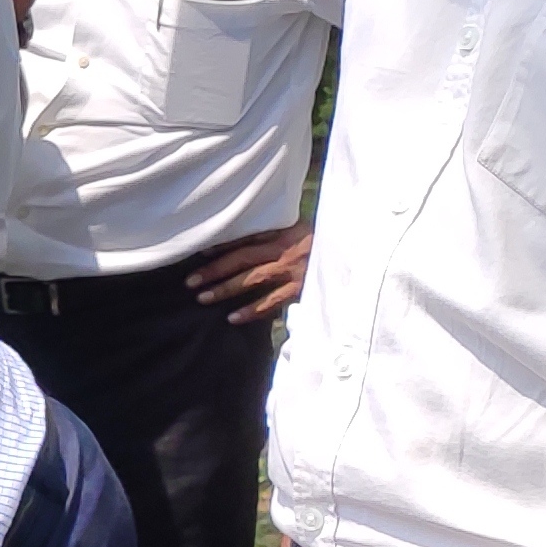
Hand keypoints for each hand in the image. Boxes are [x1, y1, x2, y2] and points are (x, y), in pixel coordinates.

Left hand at [186, 222, 310, 324]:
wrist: (356, 252)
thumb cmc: (322, 241)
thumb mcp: (300, 229)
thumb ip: (275, 232)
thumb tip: (241, 237)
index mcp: (284, 231)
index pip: (247, 237)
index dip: (222, 244)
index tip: (198, 251)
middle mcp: (285, 249)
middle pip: (242, 258)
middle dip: (214, 269)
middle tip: (189, 281)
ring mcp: (293, 269)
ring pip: (252, 279)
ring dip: (226, 289)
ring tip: (202, 298)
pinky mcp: (302, 288)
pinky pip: (272, 301)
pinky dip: (252, 310)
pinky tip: (232, 317)